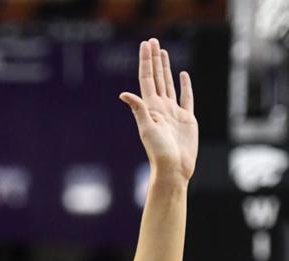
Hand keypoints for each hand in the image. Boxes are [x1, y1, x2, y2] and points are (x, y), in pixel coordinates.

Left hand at [120, 38, 197, 182]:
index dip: (146, 61)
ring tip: (163, 52)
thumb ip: (139, 110)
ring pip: (169, 83)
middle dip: (154, 59)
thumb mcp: (147, 129)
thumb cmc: (159, 152)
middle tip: (152, 41)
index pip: (147, 78)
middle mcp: (160, 107)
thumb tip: (124, 94)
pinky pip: (186, 97)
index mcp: (150, 108)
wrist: (174, 168)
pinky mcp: (186, 119)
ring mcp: (173, 112)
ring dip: (166, 68)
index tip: (145, 44)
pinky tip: (183, 75)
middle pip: (157, 77)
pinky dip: (185, 85)